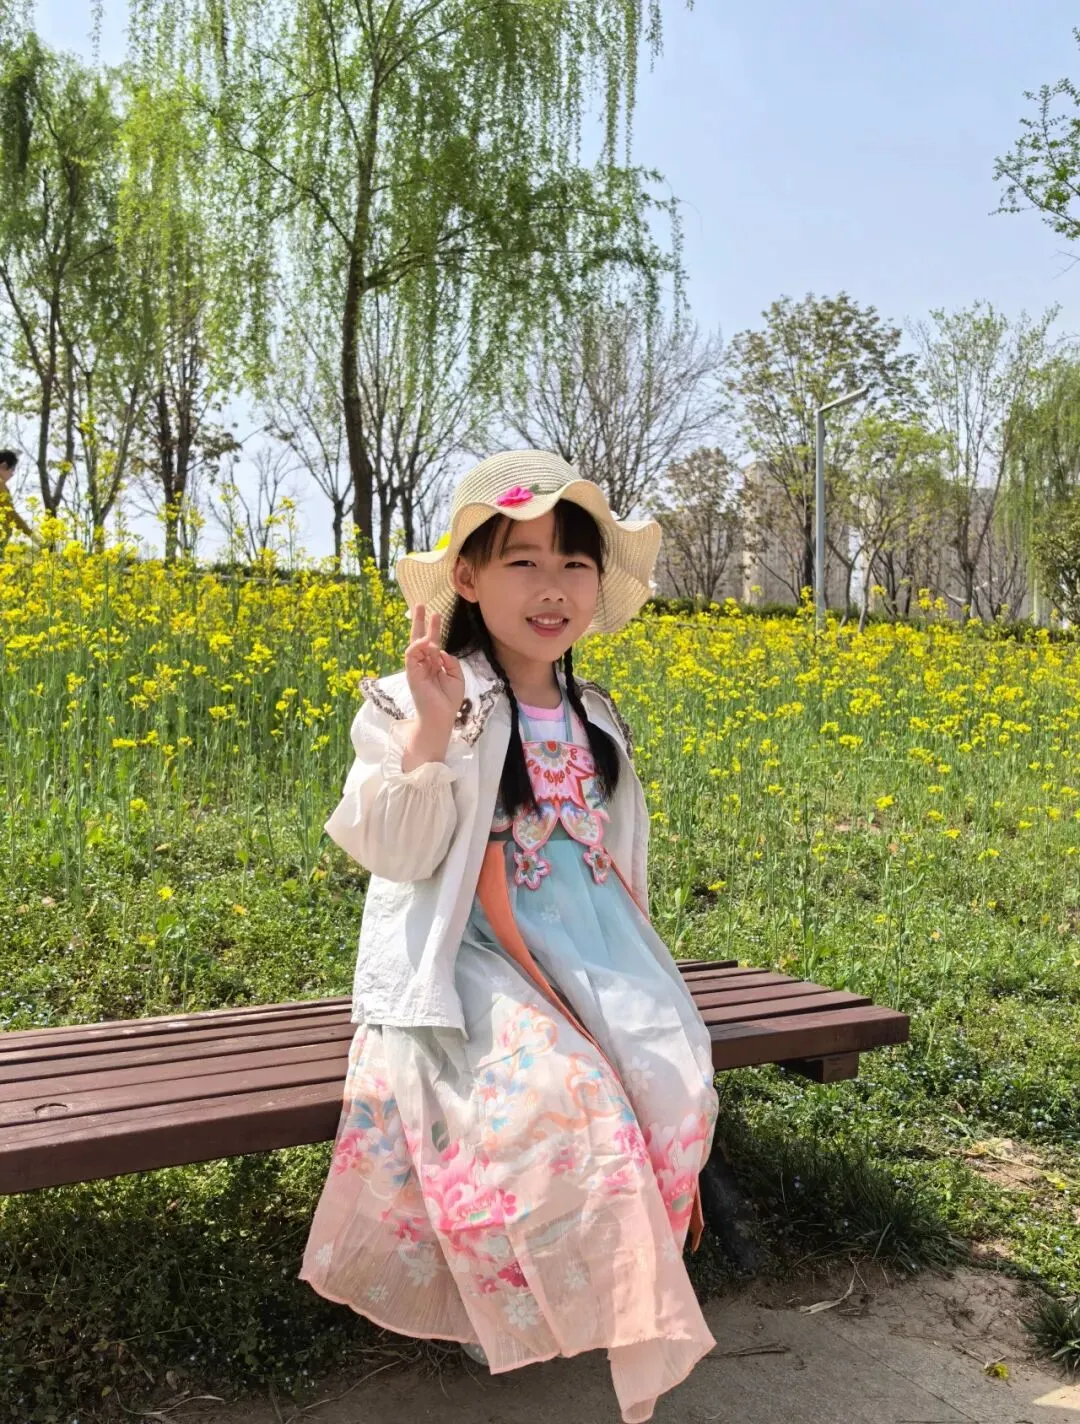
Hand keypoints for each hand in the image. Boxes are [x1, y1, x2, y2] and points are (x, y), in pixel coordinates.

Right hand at [404, 604, 464, 733]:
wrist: (441, 717)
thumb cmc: (448, 700)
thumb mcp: (457, 677)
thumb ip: (451, 662)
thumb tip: (441, 650)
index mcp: (434, 664)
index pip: (432, 642)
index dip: (433, 628)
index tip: (435, 613)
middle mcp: (424, 664)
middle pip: (419, 638)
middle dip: (419, 621)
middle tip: (419, 603)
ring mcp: (416, 668)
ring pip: (415, 644)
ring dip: (421, 629)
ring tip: (429, 614)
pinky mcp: (412, 674)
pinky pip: (411, 655)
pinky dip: (417, 646)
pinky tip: (425, 641)